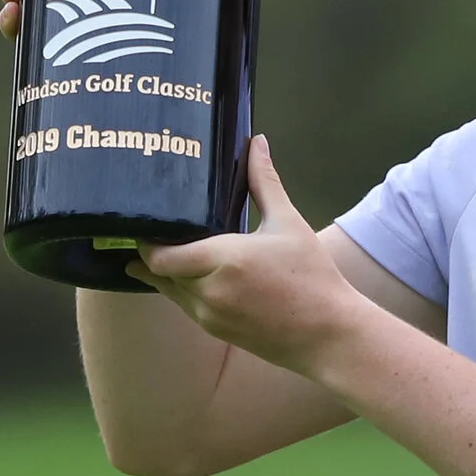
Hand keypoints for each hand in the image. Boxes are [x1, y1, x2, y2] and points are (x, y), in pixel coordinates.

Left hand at [129, 136, 364, 376]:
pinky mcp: (218, 332)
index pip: (161, 256)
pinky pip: (187, 308)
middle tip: (147, 234)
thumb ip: (264, 182)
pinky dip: (181, 291)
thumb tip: (257, 142)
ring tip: (158, 254)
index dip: (147, 243)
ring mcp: (210, 317)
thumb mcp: (288, 223)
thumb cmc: (312, 275)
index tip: (147, 224)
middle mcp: (209, 291)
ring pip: (170, 293)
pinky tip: (188, 277)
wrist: (328, 333)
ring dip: (164, 275)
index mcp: (223, 260)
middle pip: (160, 274)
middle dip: (150, 256)